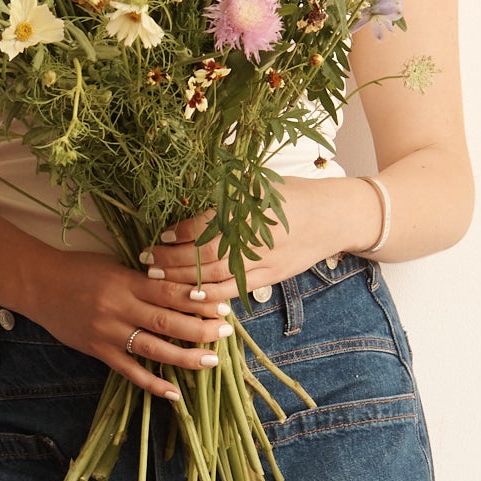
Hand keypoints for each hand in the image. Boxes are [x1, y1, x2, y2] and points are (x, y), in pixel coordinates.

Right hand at [25, 248, 234, 401]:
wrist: (38, 285)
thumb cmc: (78, 269)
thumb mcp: (113, 265)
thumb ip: (142, 278)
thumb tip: (179, 287)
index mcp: (127, 282)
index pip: (170, 292)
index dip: (198, 299)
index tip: (221, 305)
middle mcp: (120, 308)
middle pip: (168, 322)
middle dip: (200, 328)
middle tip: (225, 332)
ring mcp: (109, 333)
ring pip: (153, 348)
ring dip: (185, 357)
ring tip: (211, 362)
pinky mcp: (98, 351)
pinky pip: (129, 371)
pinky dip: (152, 384)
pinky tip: (174, 393)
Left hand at [141, 178, 380, 295]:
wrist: (334, 216)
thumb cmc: (294, 195)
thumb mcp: (261, 184)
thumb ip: (229, 191)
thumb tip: (190, 193)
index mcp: (250, 209)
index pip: (206, 225)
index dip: (180, 232)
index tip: (160, 233)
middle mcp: (255, 238)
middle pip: (204, 254)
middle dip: (172, 259)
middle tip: (147, 260)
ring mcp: (263, 260)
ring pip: (216, 275)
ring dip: (183, 278)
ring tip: (158, 277)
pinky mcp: (271, 277)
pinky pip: (236, 290)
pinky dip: (212, 296)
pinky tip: (192, 297)